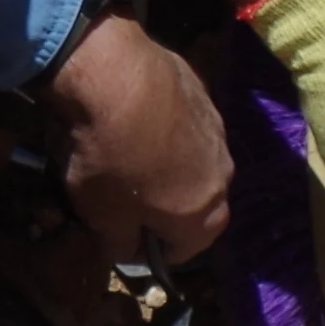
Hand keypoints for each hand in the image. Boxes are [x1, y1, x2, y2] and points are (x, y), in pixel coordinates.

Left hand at [42, 11, 232, 263]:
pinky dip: (164, 127)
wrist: (114, 73)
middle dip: (162, 205)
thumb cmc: (109, 157)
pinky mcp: (204, 93)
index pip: (182, 252)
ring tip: (126, 151)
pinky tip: (132, 117)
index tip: (121, 238)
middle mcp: (224, 176)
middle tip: (122, 193)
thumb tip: (125, 249)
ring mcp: (218, 131)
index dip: (149, 251)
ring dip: (166, 164)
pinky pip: (184, 124)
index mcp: (205, 216)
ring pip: (192, 161)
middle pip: (193, 204)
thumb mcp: (100, 216)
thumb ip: (118, 244)